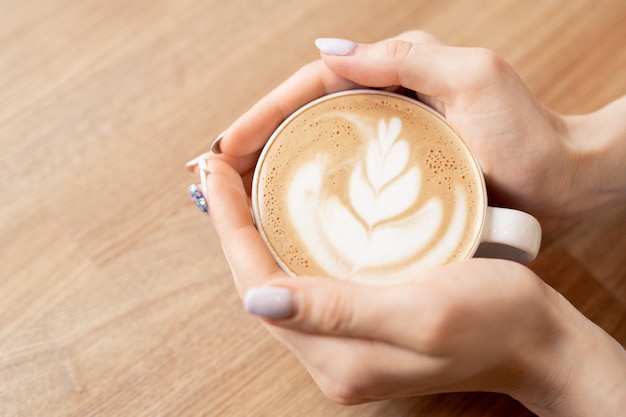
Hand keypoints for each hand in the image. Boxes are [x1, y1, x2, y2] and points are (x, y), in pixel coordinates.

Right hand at [195, 30, 625, 230]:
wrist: (565, 182)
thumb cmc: (529, 132)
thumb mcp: (473, 76)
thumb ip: (405, 57)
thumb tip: (328, 50)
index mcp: (391, 77)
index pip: (308, 91)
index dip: (260, 117)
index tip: (222, 149)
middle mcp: (381, 110)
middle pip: (300, 124)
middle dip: (251, 147)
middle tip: (210, 179)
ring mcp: (385, 150)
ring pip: (314, 157)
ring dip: (270, 175)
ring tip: (230, 201)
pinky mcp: (395, 184)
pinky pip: (339, 187)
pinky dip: (306, 199)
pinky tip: (282, 220)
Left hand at [204, 157, 625, 416]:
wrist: (535, 342)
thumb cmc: (495, 321)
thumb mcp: (424, 314)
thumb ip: (342, 314)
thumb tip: (259, 300)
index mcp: (339, 358)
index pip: (259, 285)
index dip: (230, 228)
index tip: (215, 171)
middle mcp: (330, 358)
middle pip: (259, 284)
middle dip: (232, 227)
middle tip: (220, 167)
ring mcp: (341, 346)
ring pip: (277, 282)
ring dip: (253, 233)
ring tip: (241, 181)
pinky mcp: (356, 330)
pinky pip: (303, 283)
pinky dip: (286, 244)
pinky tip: (284, 213)